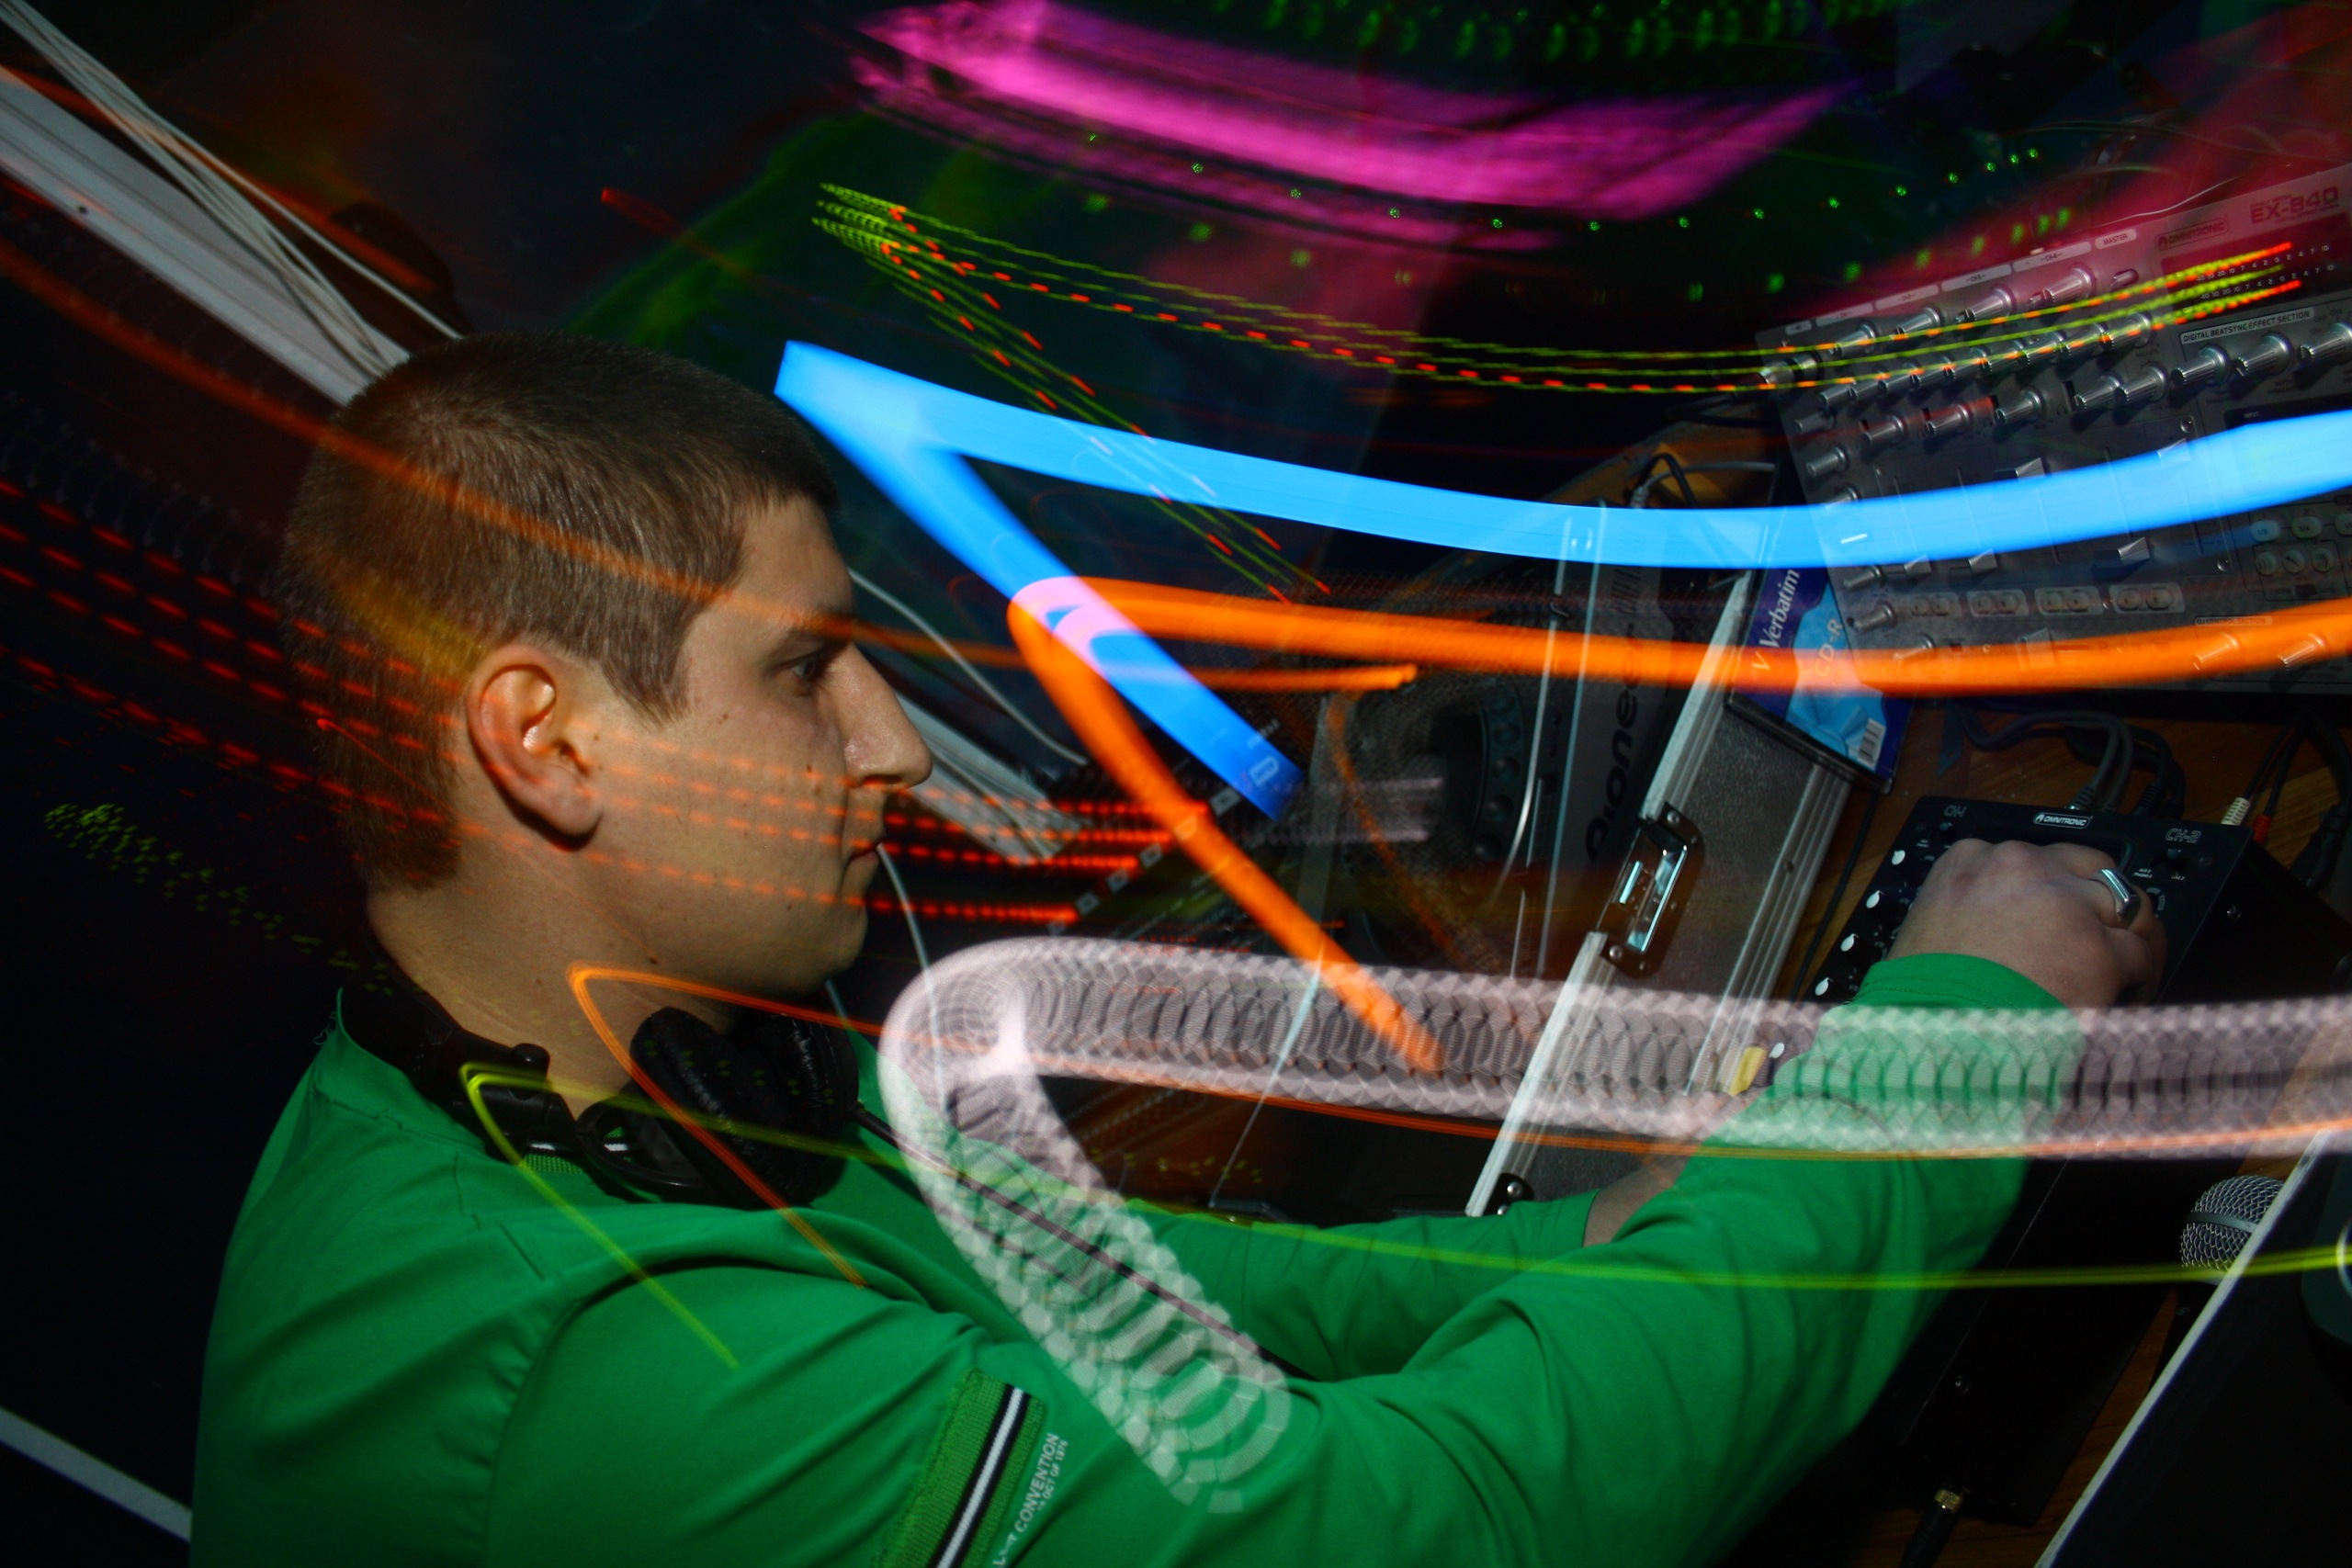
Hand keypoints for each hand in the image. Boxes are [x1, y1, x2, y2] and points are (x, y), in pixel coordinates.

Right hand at [1886, 837, 2165, 1008]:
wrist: (1933, 1040)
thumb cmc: (1923, 999)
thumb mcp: (1932, 930)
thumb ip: (1974, 908)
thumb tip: (2010, 922)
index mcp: (1969, 860)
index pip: (2037, 857)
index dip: (2056, 891)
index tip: (2059, 918)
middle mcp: (2018, 868)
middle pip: (2089, 868)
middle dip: (2099, 906)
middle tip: (2102, 942)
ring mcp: (2061, 904)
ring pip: (2127, 904)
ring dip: (2126, 936)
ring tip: (2122, 972)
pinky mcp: (2096, 948)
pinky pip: (2141, 953)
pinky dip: (2139, 976)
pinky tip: (2123, 996)